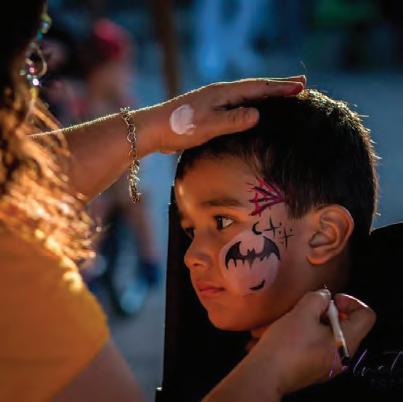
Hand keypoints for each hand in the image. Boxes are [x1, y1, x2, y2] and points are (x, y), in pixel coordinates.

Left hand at [134, 77, 304, 156]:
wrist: (154, 129)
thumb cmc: (179, 127)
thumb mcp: (207, 126)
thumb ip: (232, 120)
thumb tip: (258, 114)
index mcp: (222, 93)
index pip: (257, 88)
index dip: (279, 88)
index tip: (301, 86)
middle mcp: (220, 93)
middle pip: (254, 87)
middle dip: (278, 87)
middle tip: (300, 85)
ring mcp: (214, 101)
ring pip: (246, 95)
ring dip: (266, 94)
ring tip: (283, 94)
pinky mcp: (209, 110)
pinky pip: (237, 104)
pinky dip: (251, 103)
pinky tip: (253, 110)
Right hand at [251, 290, 375, 396]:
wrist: (266, 373)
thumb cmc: (286, 344)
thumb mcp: (302, 312)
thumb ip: (318, 298)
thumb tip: (324, 297)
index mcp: (346, 343)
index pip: (366, 316)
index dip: (351, 301)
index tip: (331, 300)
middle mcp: (342, 357)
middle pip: (348, 325)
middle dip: (329, 311)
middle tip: (309, 308)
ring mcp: (328, 364)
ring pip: (331, 334)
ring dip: (316, 321)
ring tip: (297, 319)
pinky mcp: (314, 367)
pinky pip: (320, 344)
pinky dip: (309, 333)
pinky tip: (291, 332)